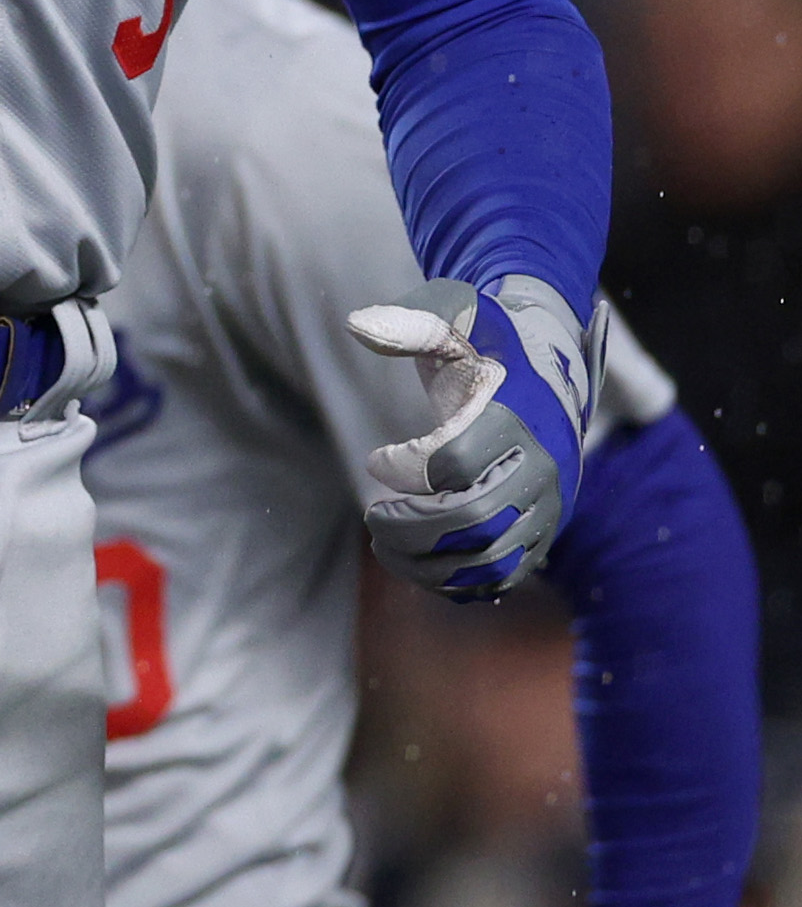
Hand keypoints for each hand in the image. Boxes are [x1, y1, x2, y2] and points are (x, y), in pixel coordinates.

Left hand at [347, 275, 603, 599]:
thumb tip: (356, 324)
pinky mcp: (543, 537)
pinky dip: (456, 583)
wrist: (550, 378)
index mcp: (517, 417)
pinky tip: (415, 565)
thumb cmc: (488, 349)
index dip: (406, 466)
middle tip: (372, 518)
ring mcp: (546, 509)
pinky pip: (502, 577)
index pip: (456, 458)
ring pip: (488, 559)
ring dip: (427, 563)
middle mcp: (541, 470)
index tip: (374, 460)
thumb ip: (410, 324)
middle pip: (473, 519)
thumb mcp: (456, 323)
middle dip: (411, 527)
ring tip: (383, 546)